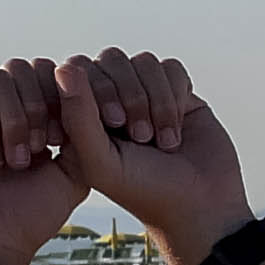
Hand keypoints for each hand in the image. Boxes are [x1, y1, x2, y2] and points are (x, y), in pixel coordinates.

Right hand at [0, 55, 88, 264]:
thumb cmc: (31, 215)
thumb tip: (78, 77)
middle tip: (45, 147)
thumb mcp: (74, 170)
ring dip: (16, 118)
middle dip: (40, 104)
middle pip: (24, 66)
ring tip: (19, 159)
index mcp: (28, 112)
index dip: (61, 96)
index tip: (65, 139)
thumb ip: (84, 127)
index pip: (48, 73)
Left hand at [47, 47, 255, 263]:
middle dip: (130, 95)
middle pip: (111, 59)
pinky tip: (179, 130)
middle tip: (141, 136)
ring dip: (156, 101)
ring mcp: (146, 93)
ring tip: (162, 141)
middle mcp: (113, 98)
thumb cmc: (144, 191)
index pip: (79, 69)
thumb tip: (64, 67)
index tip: (114, 126)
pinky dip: (176, 97)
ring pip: (144, 61)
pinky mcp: (178, 93)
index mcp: (85, 114)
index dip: (97, 89)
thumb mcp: (100, 161)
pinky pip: (172, 68)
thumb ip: (77, 117)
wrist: (200, 206)